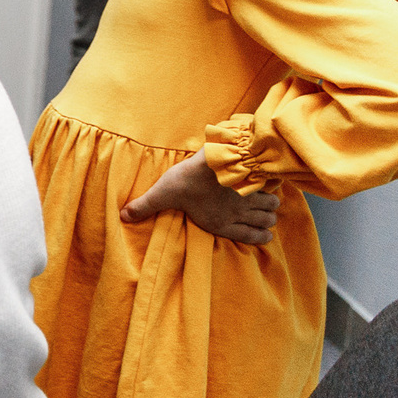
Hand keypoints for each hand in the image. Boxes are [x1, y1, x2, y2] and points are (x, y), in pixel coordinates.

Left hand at [121, 154, 280, 244]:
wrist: (211, 160)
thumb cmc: (186, 180)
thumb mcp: (161, 194)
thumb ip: (144, 206)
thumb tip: (123, 216)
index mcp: (221, 222)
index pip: (250, 237)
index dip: (260, 237)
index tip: (264, 234)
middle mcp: (240, 213)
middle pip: (267, 221)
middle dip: (266, 218)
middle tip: (260, 212)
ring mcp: (252, 197)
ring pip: (272, 207)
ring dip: (271, 204)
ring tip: (264, 198)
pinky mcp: (259, 181)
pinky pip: (274, 188)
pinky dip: (274, 186)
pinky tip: (269, 180)